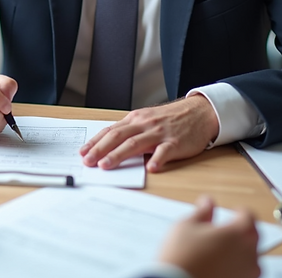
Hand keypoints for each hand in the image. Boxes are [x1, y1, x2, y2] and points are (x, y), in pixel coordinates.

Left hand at [79, 95, 218, 171]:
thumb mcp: (147, 120)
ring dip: (119, 155)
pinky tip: (150, 168)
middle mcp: (145, 125)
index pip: (110, 130)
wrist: (199, 112)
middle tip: (88, 162)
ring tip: (106, 166)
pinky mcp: (176, 142)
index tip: (82, 153)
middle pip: (118, 136)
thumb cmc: (171, 119)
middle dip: (100, 149)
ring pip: (136, 143)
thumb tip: (110, 146)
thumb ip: (131, 131)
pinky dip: (157, 159)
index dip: (95, 142)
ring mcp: (160, 133)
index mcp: (136, 119)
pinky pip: (165, 151)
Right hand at [158, 196, 259, 277]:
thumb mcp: (186, 226)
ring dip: (242, 250)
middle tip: (227, 230)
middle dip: (242, 230)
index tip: (233, 212)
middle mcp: (248, 252)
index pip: (248, 215)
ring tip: (223, 250)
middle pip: (253, 235)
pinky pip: (245, 271)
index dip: (240, 211)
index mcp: (238, 232)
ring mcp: (247, 272)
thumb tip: (207, 203)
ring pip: (251, 256)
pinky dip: (237, 266)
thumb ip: (202, 212)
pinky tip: (221, 265)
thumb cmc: (182, 257)